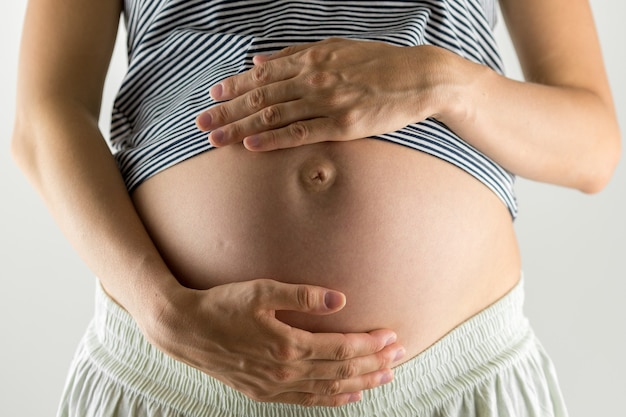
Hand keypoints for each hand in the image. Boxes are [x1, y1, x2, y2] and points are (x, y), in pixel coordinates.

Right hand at [139, 278, 404, 406]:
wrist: (185, 329)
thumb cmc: (223, 305)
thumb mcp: (261, 291)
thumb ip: (301, 296)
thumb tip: (340, 299)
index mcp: (288, 346)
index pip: (341, 348)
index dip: (370, 344)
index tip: (393, 336)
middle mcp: (285, 372)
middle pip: (341, 371)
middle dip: (374, 363)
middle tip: (400, 355)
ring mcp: (274, 386)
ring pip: (328, 389)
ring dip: (360, 382)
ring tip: (385, 376)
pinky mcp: (264, 392)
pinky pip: (306, 401)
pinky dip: (331, 399)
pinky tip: (348, 395)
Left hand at [196, 38, 453, 150]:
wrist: (420, 76)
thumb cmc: (379, 63)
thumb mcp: (336, 48)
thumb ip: (296, 54)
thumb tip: (259, 60)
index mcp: (312, 58)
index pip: (262, 74)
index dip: (234, 86)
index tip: (212, 95)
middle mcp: (314, 78)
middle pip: (261, 96)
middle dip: (227, 110)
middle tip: (200, 123)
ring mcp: (328, 101)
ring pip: (274, 115)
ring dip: (240, 127)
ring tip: (215, 138)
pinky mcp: (343, 124)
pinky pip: (301, 133)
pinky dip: (273, 139)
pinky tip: (251, 146)